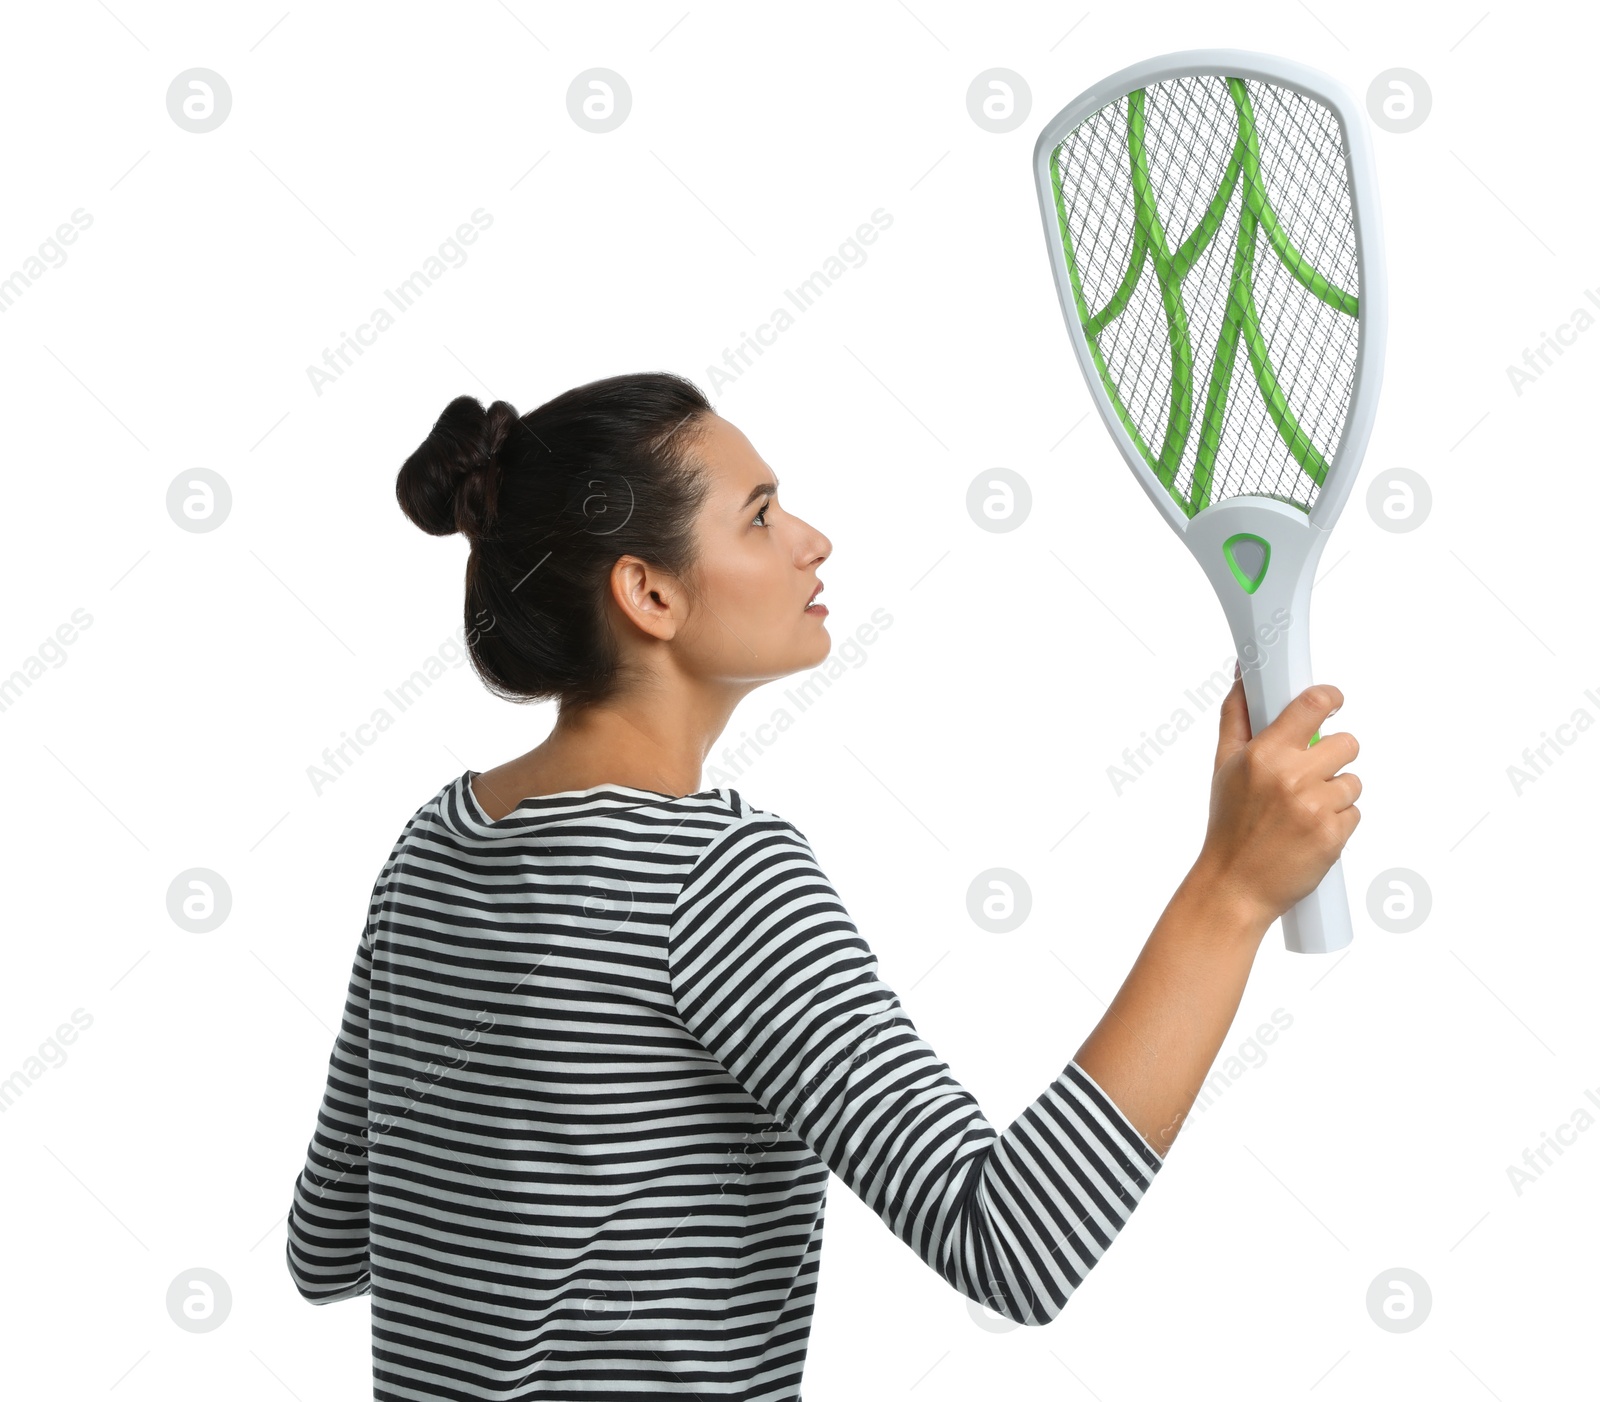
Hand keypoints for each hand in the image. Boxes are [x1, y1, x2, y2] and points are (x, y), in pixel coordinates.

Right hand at [1194, 671, 1361, 928]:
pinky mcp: (1334, 835)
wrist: (1234, 886)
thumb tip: (1244, 676)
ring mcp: (1315, 807)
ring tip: (1304, 812)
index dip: (1330, 697)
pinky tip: (1310, 833)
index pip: (1312, 705)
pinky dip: (1338, 823)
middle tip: (1310, 775)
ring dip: (1336, 794)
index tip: (1334, 700)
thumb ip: (1236, 717)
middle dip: (1334, 757)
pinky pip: (1355, 813)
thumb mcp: (1224, 767)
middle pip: (1347, 743)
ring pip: (1353, 781)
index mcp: (1263, 754)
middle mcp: (1291, 777)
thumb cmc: (1229, 825)